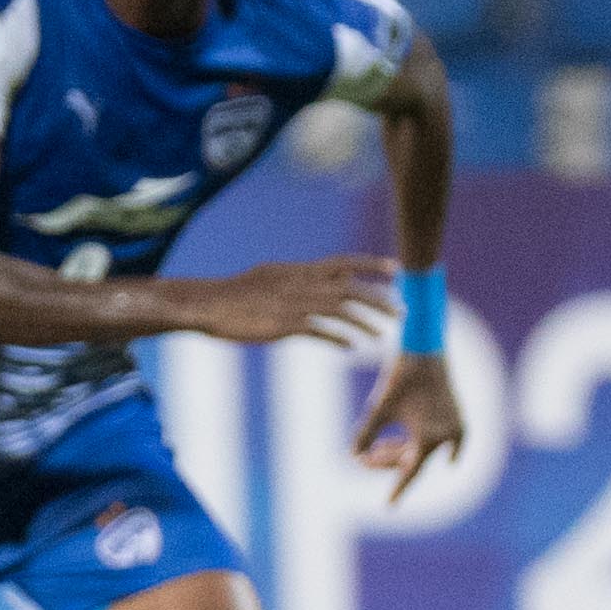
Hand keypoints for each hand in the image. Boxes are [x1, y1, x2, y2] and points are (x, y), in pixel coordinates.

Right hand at [191, 258, 400, 349]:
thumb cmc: (236, 294)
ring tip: (381, 334)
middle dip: (380, 299)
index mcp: (300, 270)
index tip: (397, 269)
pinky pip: (319, 331)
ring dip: (366, 322)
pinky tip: (351, 347)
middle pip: (351, 288)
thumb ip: (296, 280)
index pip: (344, 262)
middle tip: (402, 311)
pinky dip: (338, 338)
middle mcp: (302, 283)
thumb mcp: (270, 277)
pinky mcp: (284, 324)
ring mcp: (294, 304)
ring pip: (341, 310)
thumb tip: (313, 280)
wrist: (208, 304)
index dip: (372, 264)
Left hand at [355, 352, 468, 501]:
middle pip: (413, 459)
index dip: (397, 489)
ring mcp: (456, 427)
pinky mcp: (459, 417)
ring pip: (426, 449)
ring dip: (403, 451)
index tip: (389, 506)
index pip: (409, 473)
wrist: (425, 350)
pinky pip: (449, 441)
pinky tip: (437, 459)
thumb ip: (366, 435)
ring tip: (378, 449)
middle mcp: (446, 437)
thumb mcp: (378, 409)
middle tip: (366, 460)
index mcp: (427, 439)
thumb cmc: (399, 379)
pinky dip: (432, 446)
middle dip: (388, 461)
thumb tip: (354, 457)